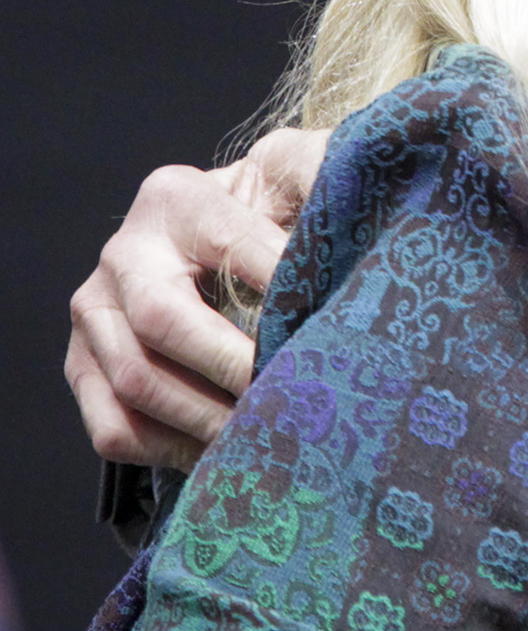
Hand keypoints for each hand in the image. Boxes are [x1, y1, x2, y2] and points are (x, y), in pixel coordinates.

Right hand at [66, 128, 327, 468]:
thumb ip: (314, 175)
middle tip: (292, 395)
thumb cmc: (270, 210)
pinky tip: (223, 454)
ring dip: (205, 418)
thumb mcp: (292, 177)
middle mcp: (123, 253)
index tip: (324, 323)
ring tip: (267, 432)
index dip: (279, 286)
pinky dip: (169, 450)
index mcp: (177, 198)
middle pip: (163, 320)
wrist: (210, 235)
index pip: (231, 244)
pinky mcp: (82, 366)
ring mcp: (94, 312)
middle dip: (233, 366)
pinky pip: (113, 427)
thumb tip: (342, 216)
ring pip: (135, 381)